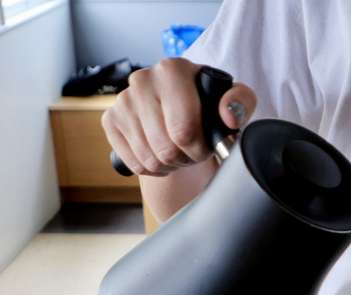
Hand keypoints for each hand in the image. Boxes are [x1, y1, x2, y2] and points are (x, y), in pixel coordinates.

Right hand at [101, 58, 257, 175]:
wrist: (179, 110)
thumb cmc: (208, 106)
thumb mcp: (234, 101)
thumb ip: (240, 103)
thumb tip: (229, 115)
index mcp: (172, 70)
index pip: (184, 130)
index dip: (200, 149)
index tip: (207, 145)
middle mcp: (142, 80)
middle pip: (166, 149)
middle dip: (185, 158)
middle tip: (193, 150)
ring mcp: (123, 100)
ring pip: (150, 160)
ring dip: (170, 165)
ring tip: (178, 150)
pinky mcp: (110, 120)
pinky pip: (134, 163)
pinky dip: (151, 167)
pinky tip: (160, 152)